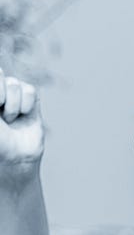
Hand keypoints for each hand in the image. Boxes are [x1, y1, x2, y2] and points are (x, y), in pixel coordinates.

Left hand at [0, 68, 42, 186]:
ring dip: (12, 106)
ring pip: (14, 84)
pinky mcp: (31, 101)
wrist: (14, 157)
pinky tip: (22, 117)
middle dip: (0, 97)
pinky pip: (30, 90)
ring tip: (10, 120)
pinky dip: (26, 106)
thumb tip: (4, 77)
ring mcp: (12, 95)